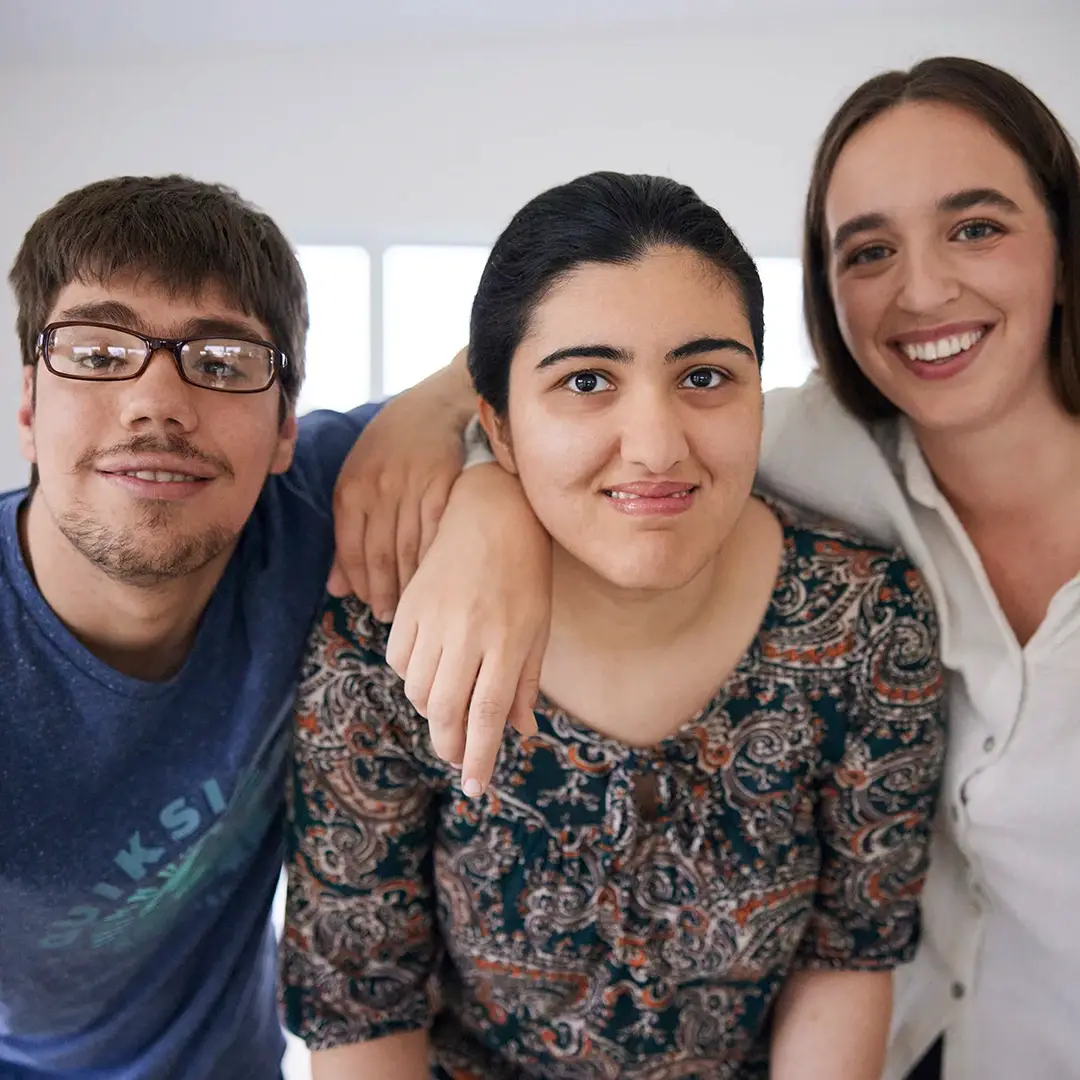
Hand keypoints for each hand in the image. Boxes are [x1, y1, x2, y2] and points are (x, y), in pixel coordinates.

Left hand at [328, 355, 473, 619]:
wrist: (436, 405)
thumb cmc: (393, 448)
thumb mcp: (359, 481)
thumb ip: (347, 533)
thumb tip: (334, 588)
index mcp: (351, 489)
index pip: (351, 551)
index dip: (360, 585)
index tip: (370, 606)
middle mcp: (378, 488)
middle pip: (380, 556)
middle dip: (384, 592)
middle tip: (391, 616)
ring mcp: (412, 485)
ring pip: (409, 549)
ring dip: (411, 583)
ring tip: (414, 604)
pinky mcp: (445, 483)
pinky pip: (438, 532)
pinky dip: (437, 560)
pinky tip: (438, 578)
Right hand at [386, 463, 551, 795]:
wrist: (491, 515)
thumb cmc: (525, 574)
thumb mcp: (537, 628)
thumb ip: (525, 682)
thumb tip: (520, 731)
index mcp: (506, 642)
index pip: (486, 716)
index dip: (479, 758)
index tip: (476, 787)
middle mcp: (467, 634)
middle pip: (445, 712)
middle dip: (450, 745)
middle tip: (458, 758)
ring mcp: (434, 619)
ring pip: (419, 690)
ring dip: (434, 713)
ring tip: (452, 711)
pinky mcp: (410, 606)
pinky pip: (399, 660)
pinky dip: (412, 678)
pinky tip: (431, 673)